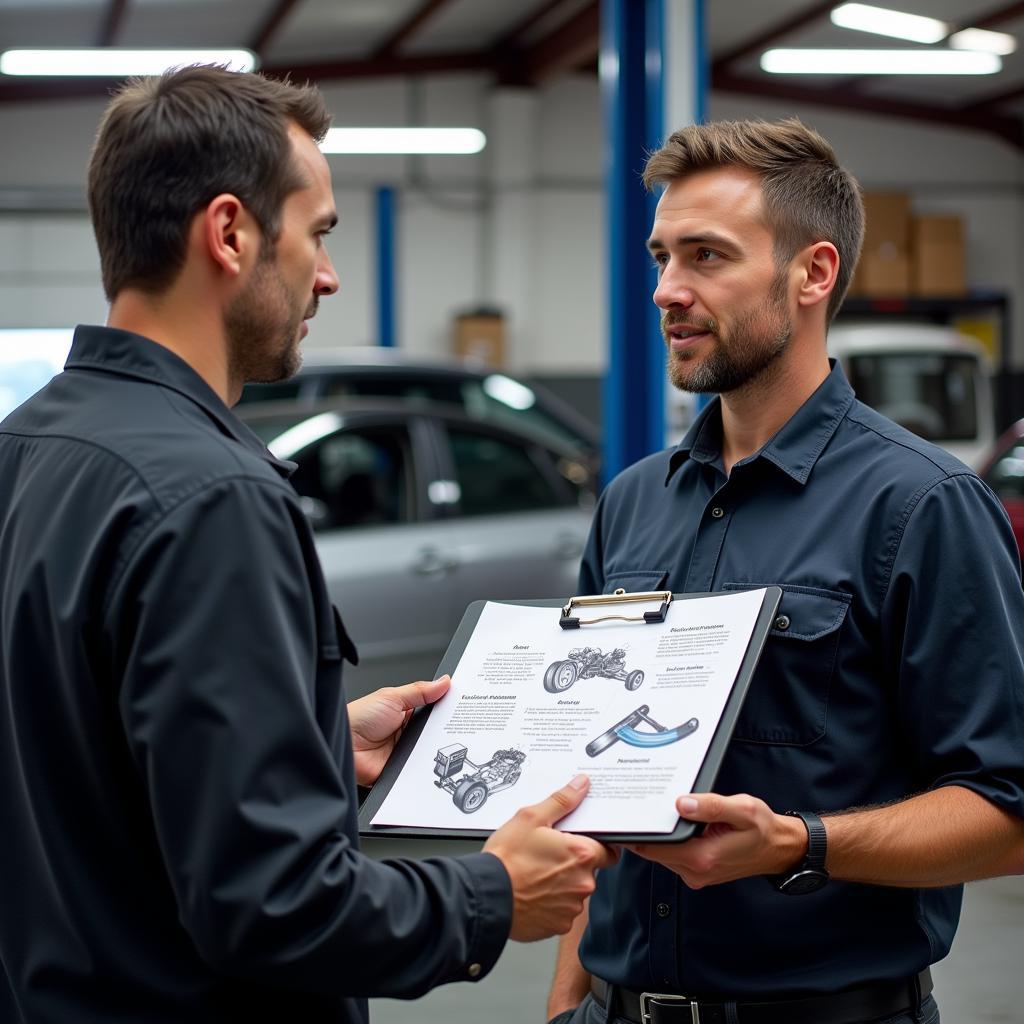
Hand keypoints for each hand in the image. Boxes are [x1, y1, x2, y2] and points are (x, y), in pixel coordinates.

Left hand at [347, 675, 450, 785]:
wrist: (342, 747)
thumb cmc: (358, 718)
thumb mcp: (392, 697)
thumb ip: (420, 691)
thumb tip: (443, 681)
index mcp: (406, 711)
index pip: (433, 708)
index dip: (447, 706)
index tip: (464, 704)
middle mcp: (407, 731)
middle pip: (436, 730)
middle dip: (446, 728)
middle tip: (459, 723)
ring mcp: (405, 750)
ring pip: (430, 749)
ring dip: (435, 747)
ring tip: (442, 741)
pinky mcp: (402, 769)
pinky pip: (420, 767)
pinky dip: (425, 765)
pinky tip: (430, 759)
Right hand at [484, 775, 617, 941]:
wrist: (486, 896)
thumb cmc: (506, 859)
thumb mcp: (531, 818)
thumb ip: (562, 801)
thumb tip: (581, 785)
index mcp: (581, 854)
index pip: (609, 851)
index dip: (596, 846)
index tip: (582, 845)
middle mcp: (582, 883)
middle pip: (589, 872)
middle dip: (572, 865)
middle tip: (547, 857)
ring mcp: (571, 907)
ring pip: (574, 892)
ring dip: (562, 885)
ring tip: (536, 875)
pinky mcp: (559, 926)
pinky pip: (561, 912)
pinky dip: (551, 904)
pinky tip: (533, 893)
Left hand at [626, 792, 805, 887]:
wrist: (778, 849)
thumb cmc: (762, 828)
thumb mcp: (742, 809)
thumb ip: (711, 806)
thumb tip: (681, 803)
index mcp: (702, 858)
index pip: (654, 848)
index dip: (638, 831)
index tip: (628, 814)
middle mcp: (696, 872)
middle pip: (654, 852)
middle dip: (647, 830)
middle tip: (639, 805)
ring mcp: (696, 875)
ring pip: (662, 855)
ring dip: (659, 836)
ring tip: (657, 810)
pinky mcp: (698, 871)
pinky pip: (674, 856)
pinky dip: (670, 842)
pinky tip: (675, 824)